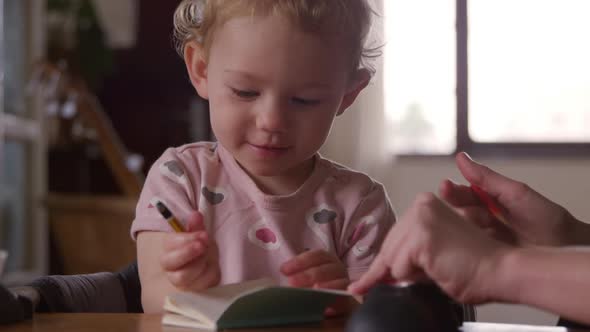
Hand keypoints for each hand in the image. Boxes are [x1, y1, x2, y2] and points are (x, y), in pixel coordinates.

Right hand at [160, 212, 219, 290]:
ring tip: (208, 253)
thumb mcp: (197, 234)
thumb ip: (195, 226)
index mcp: (168, 252)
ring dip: (200, 262)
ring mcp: (183, 283)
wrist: (206, 263)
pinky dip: (211, 271)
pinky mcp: (198, 290)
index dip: (186, 240)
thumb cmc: (198, 247)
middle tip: (203, 245)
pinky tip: (213, 263)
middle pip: (171, 264)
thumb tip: (195, 215)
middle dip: (188, 253)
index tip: (203, 234)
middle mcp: (171, 270)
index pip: (169, 245)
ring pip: (184, 277)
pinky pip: (204, 283)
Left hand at [281, 249, 351, 315]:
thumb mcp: (302, 276)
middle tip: (292, 282)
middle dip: (308, 275)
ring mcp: (346, 285)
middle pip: (326, 269)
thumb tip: (282, 274)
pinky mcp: (348, 302)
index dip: (300, 261)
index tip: (284, 270)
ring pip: (340, 284)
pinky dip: (337, 303)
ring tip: (314, 291)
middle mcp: (338, 270)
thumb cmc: (309, 285)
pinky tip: (326, 309)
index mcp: (327, 260)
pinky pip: (345, 301)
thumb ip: (295, 274)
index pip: (317, 256)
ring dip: (326, 288)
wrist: (330, 303)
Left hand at [349, 193, 509, 303]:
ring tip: (440, 269)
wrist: (502, 270)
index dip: (382, 262)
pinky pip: (398, 269)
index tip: (360, 284)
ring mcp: (419, 219)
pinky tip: (438, 269)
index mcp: (425, 204)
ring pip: (391, 260)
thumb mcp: (434, 254)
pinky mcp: (420, 237)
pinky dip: (414, 278)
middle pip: (388, 248)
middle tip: (424, 274)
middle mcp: (420, 205)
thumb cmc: (476, 265)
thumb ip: (411, 254)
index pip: (394, 238)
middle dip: (393, 270)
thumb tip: (385, 272)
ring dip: (411, 274)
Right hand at [441, 152, 586, 246]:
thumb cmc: (549, 222)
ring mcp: (485, 239)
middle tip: (444, 206)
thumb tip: (462, 159)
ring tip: (466, 223)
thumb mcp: (516, 194)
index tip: (444, 187)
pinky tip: (460, 242)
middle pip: (459, 212)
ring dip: (460, 226)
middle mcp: (486, 219)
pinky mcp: (486, 257)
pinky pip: (468, 249)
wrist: (568, 249)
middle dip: (452, 207)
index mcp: (492, 200)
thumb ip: (487, 178)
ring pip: (461, 230)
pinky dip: (463, 245)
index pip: (464, 194)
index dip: (452, 191)